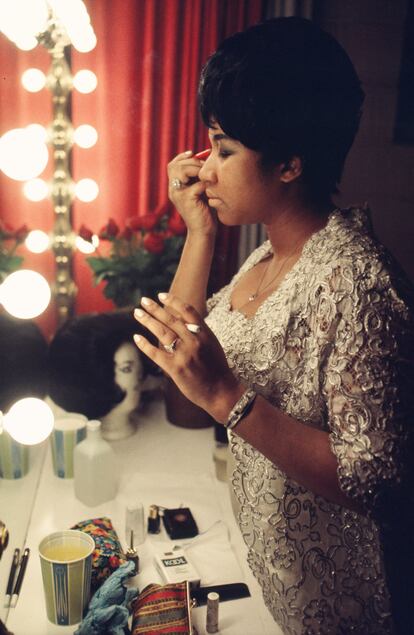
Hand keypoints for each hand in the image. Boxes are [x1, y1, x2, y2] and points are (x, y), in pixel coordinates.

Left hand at [133, 293, 241, 421]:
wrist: (222, 391)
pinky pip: (156, 353)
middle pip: (171, 319)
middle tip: (143, 300)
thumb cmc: (217, 369)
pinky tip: (137, 337)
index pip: (187, 311)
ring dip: (148, 321)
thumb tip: (181, 321)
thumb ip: (198, 333)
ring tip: (137, 312)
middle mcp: (194, 341)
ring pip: (162, 332)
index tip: (161, 295)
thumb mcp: (212, 345)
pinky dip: (145, 344)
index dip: (173, 301)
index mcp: (204, 333)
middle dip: (155, 308)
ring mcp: (184, 354)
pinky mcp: (175, 368)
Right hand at [167, 151, 216, 236]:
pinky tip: (211, 190)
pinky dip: (206, 184)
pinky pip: (197, 184)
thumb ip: (198, 177)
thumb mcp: (199, 190)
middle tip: (205, 167)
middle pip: (175, 165)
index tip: (194, 155)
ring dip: (196, 169)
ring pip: (181, 170)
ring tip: (207, 176)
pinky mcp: (187, 200)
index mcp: (175, 186)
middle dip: (192, 162)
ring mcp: (178, 195)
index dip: (183, 157)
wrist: (203, 231)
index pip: (172, 165)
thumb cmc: (204, 211)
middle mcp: (173, 190)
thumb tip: (206, 159)